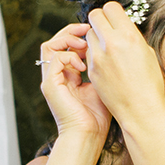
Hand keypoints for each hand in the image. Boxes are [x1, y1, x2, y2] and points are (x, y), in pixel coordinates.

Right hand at [39, 23, 111, 142]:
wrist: (89, 135)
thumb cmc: (99, 116)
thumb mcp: (103, 85)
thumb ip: (103, 69)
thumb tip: (114, 50)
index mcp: (68, 76)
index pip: (67, 47)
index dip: (79, 36)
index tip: (97, 33)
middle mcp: (57, 76)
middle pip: (55, 42)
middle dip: (71, 32)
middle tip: (88, 28)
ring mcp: (51, 80)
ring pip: (50, 46)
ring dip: (67, 40)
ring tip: (84, 43)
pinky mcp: (50, 85)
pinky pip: (54, 59)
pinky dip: (69, 56)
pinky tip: (83, 65)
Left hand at [85, 2, 164, 127]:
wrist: (141, 110)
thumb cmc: (150, 84)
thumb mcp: (148, 54)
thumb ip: (132, 38)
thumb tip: (122, 29)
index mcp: (130, 36)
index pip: (111, 8)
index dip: (113, 12)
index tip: (116, 19)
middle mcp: (112, 43)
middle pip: (94, 16)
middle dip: (101, 20)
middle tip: (108, 29)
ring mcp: (99, 56)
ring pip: (89, 34)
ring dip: (97, 37)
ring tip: (109, 50)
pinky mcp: (92, 69)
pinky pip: (89, 52)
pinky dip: (95, 54)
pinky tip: (107, 65)